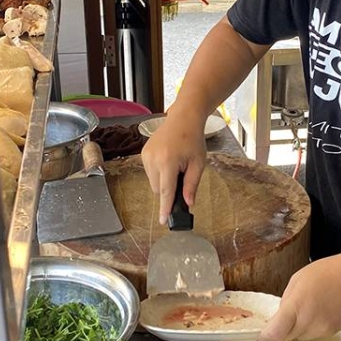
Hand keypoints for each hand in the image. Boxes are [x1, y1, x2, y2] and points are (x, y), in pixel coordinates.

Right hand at [141, 109, 206, 223]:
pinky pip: (150, 173)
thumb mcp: (198, 164)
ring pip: (153, 183)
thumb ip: (192, 185)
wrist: (183, 118)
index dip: (165, 208)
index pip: (166, 191)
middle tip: (183, 174)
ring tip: (176, 164)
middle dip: (170, 189)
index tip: (164, 221)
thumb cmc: (193, 139)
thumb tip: (189, 203)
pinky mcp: (143, 154)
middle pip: (159, 189)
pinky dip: (159, 173)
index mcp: (168, 162)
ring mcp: (146, 156)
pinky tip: (168, 160)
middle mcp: (153, 159)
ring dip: (164, 180)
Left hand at [257, 254, 340, 340]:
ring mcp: (323, 329)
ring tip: (304, 310)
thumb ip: (286, 302)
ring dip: (296, 330)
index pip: (276, 332)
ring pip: (301, 337)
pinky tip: (317, 312)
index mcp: (296, 305)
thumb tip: (279, 318)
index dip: (266, 338)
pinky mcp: (333, 332)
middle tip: (276, 325)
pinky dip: (311, 328)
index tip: (260, 338)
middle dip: (279, 334)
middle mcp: (309, 321)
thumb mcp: (297, 280)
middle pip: (287, 338)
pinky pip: (315, 334)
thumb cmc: (326, 272)